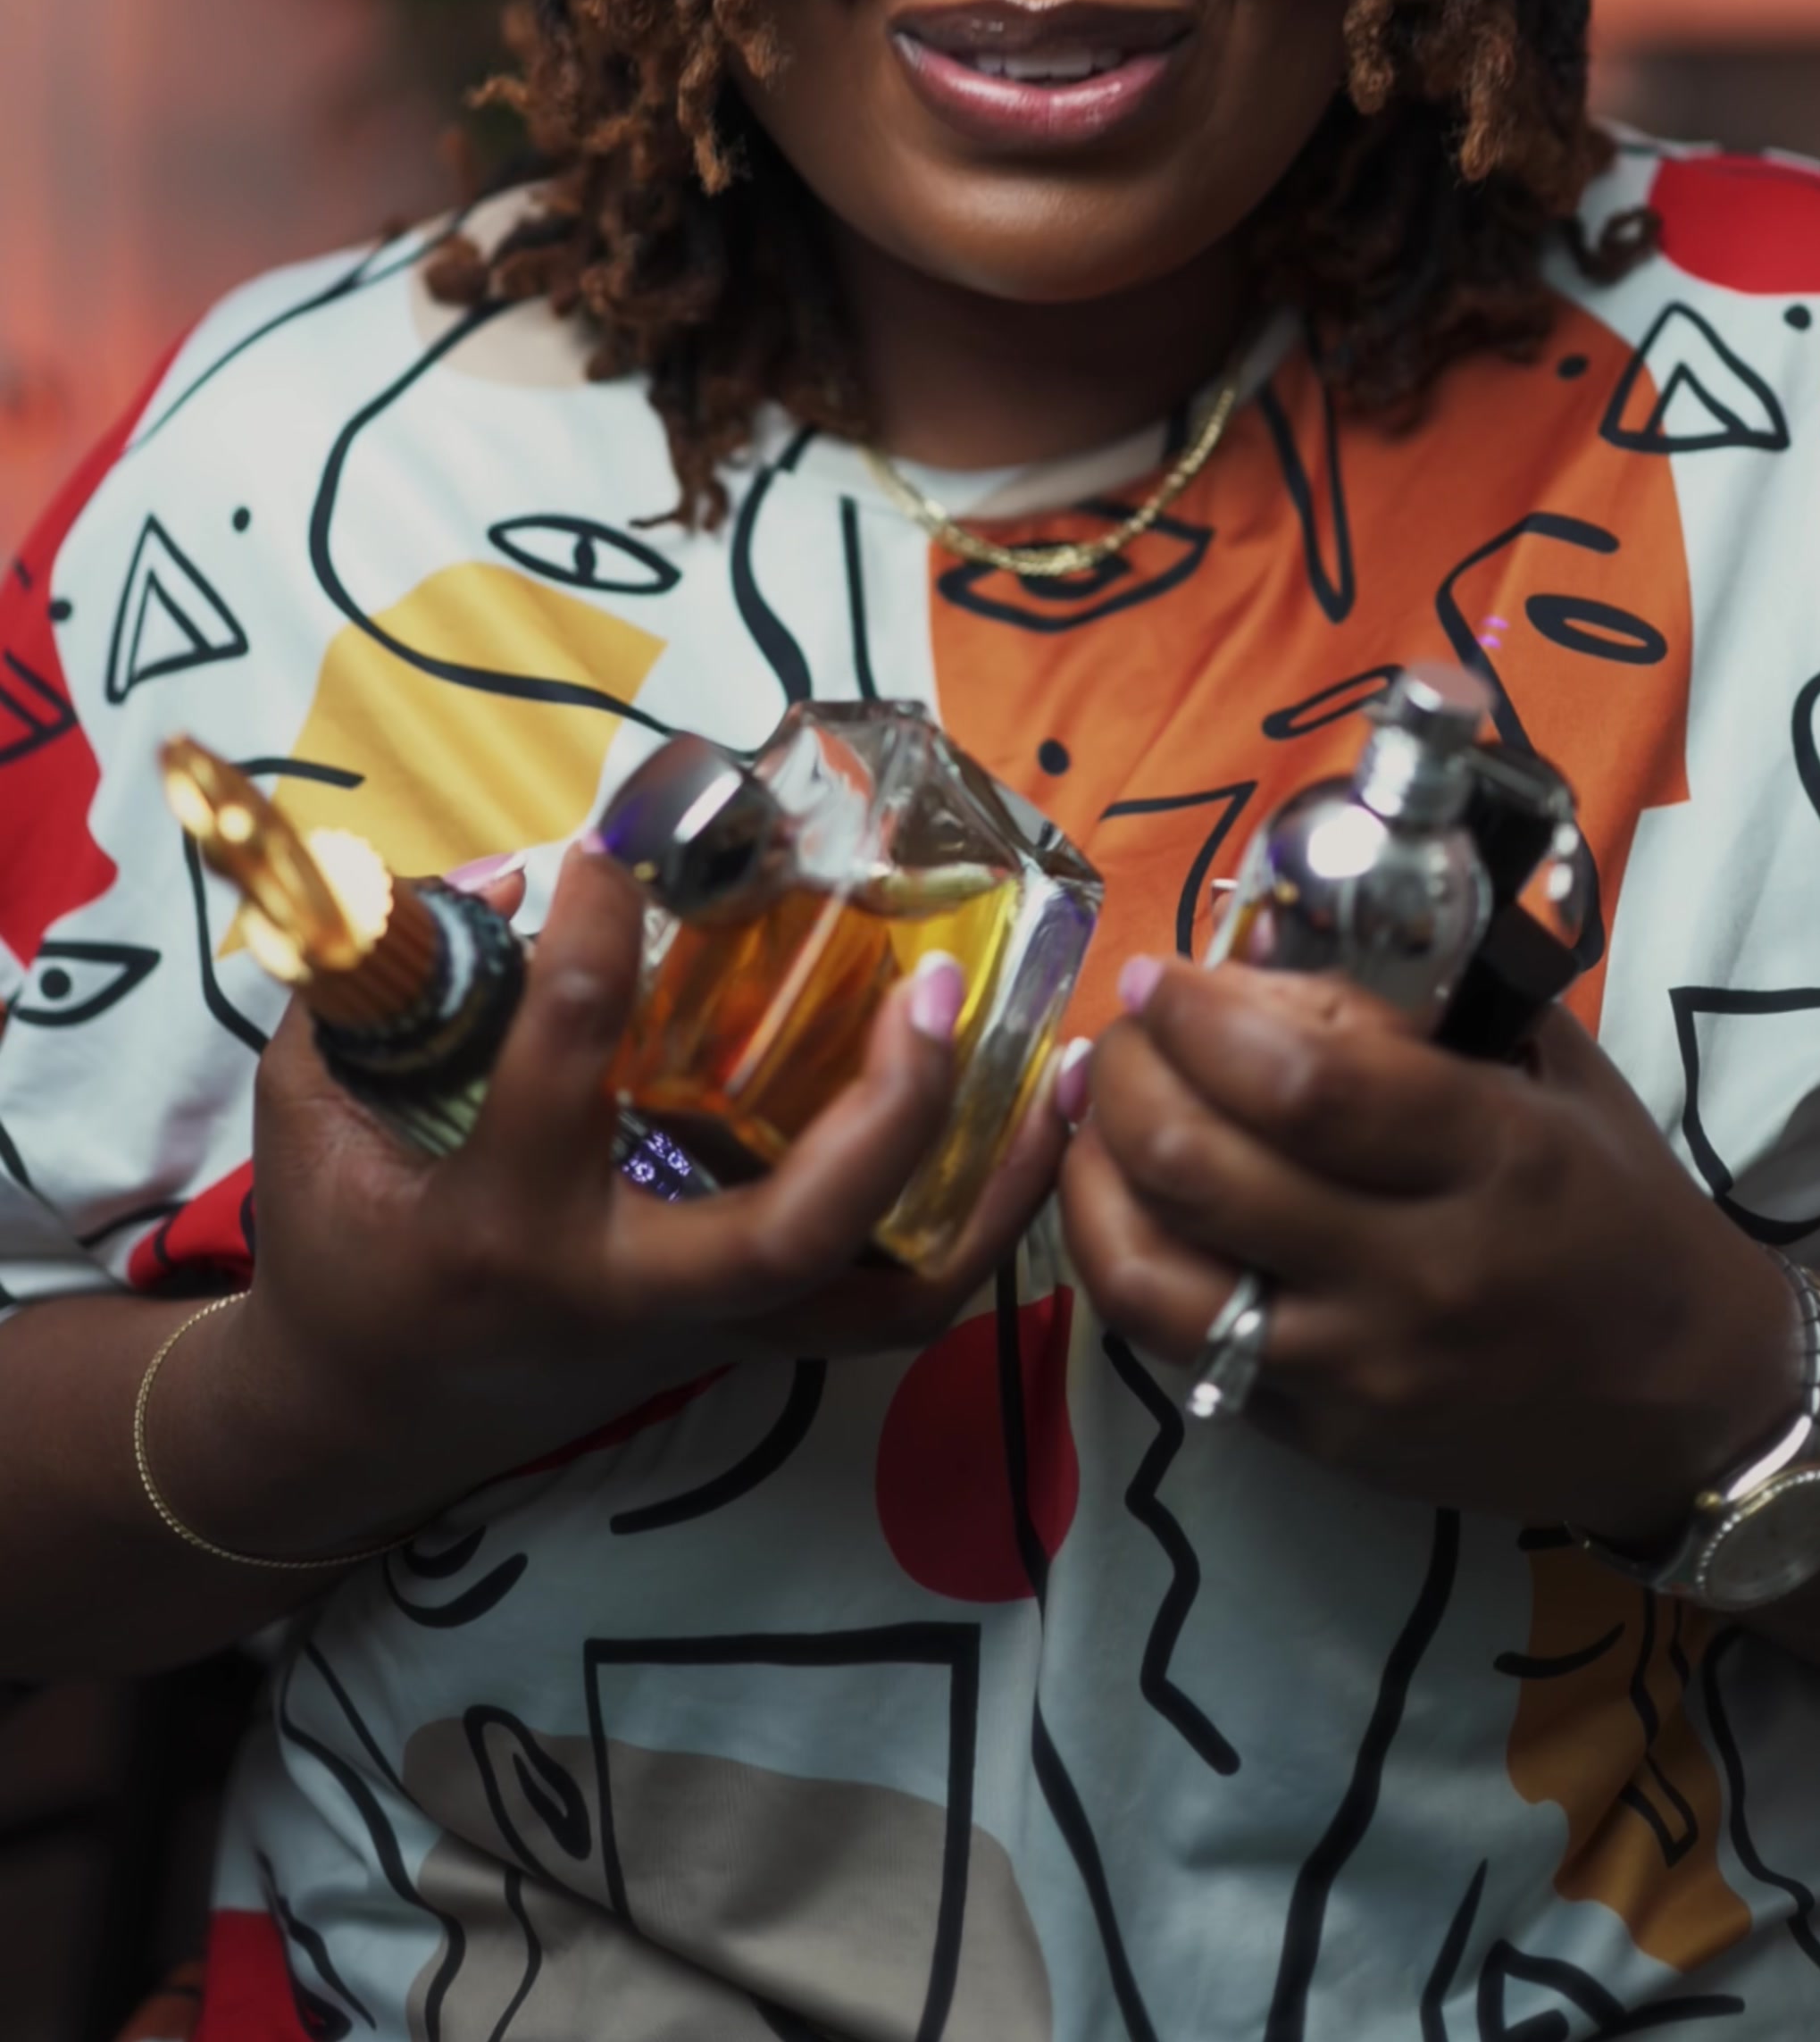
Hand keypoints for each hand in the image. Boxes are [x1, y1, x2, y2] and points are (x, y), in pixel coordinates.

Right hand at [162, 845, 1070, 1556]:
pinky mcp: (746, 1348)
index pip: (570, 1056)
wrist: (362, 1424)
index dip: (601, 928)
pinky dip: (973, 1231)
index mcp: (507, 1223)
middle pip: (795, 1231)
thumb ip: (377, 986)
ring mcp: (704, 1335)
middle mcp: (628, 1291)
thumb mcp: (315, 1111)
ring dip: (985, 1195)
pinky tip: (1027, 1140)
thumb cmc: (340, 1248)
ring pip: (884, 1298)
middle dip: (886, 1112)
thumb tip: (497, 874)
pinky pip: (890, 1307)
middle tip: (934, 987)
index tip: (624, 839)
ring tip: (1059, 1078)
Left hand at [1059, 960, 1796, 1543]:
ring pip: (1156, 1281)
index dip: (1201, 1016)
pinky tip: (1124, 1206)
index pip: (1304, 1083)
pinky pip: (1179, 1351)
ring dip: (1092, 1181)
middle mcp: (1416, 1275)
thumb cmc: (1620, 1212)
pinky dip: (1128, 1266)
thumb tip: (1276, 938)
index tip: (1160, 975)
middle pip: (1204, 1169)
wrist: (1685, 1402)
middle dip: (1128, 1078)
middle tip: (1120, 1033)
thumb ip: (1430, 1005)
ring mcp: (1358, 1372)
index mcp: (1492, 1161)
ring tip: (1090, 1116)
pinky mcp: (1320, 1439)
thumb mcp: (1554, 1075)